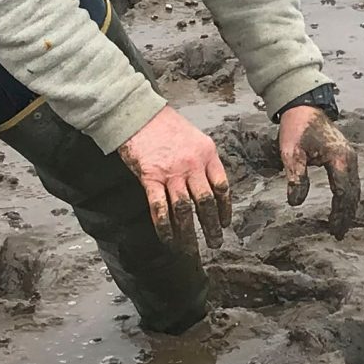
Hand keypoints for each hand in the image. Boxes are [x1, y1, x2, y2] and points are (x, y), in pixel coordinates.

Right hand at [120, 106, 233, 250]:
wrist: (138, 113)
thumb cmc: (165, 124)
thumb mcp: (193, 137)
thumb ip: (202, 160)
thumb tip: (208, 183)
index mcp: (207, 153)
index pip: (222, 186)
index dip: (225, 209)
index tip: (225, 224)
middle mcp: (192, 164)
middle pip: (206, 202)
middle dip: (211, 226)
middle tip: (215, 243)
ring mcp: (171, 172)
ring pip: (185, 209)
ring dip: (189, 233)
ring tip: (191, 249)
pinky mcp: (150, 178)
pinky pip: (160, 208)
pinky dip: (165, 227)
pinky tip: (169, 240)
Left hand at [278, 108, 360, 236]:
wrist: (304, 107)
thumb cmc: (297, 129)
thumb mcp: (291, 153)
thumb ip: (296, 178)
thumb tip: (296, 203)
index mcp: (340, 159)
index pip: (342, 193)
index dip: (339, 213)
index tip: (333, 230)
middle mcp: (350, 159)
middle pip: (353, 193)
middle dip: (347, 214)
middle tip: (339, 234)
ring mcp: (350, 156)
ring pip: (354, 187)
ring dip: (349, 206)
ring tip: (342, 224)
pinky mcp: (346, 155)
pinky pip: (351, 180)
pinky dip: (348, 195)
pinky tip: (342, 203)